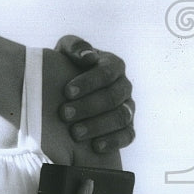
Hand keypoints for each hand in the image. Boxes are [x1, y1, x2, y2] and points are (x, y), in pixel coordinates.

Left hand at [55, 35, 134, 152]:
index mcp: (113, 64)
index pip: (107, 72)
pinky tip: (95, 146)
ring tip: (75, 133)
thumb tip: (89, 56)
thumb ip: (75, 47)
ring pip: (121, 117)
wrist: (66, 89)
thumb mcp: (65, 51)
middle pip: (113, 96)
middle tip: (64, 114)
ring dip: (98, 125)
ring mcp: (128, 107)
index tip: (67, 92)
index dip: (88, 82)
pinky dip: (113, 141)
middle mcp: (124, 85)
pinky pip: (128, 135)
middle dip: (88, 106)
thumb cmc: (65, 66)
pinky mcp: (128, 127)